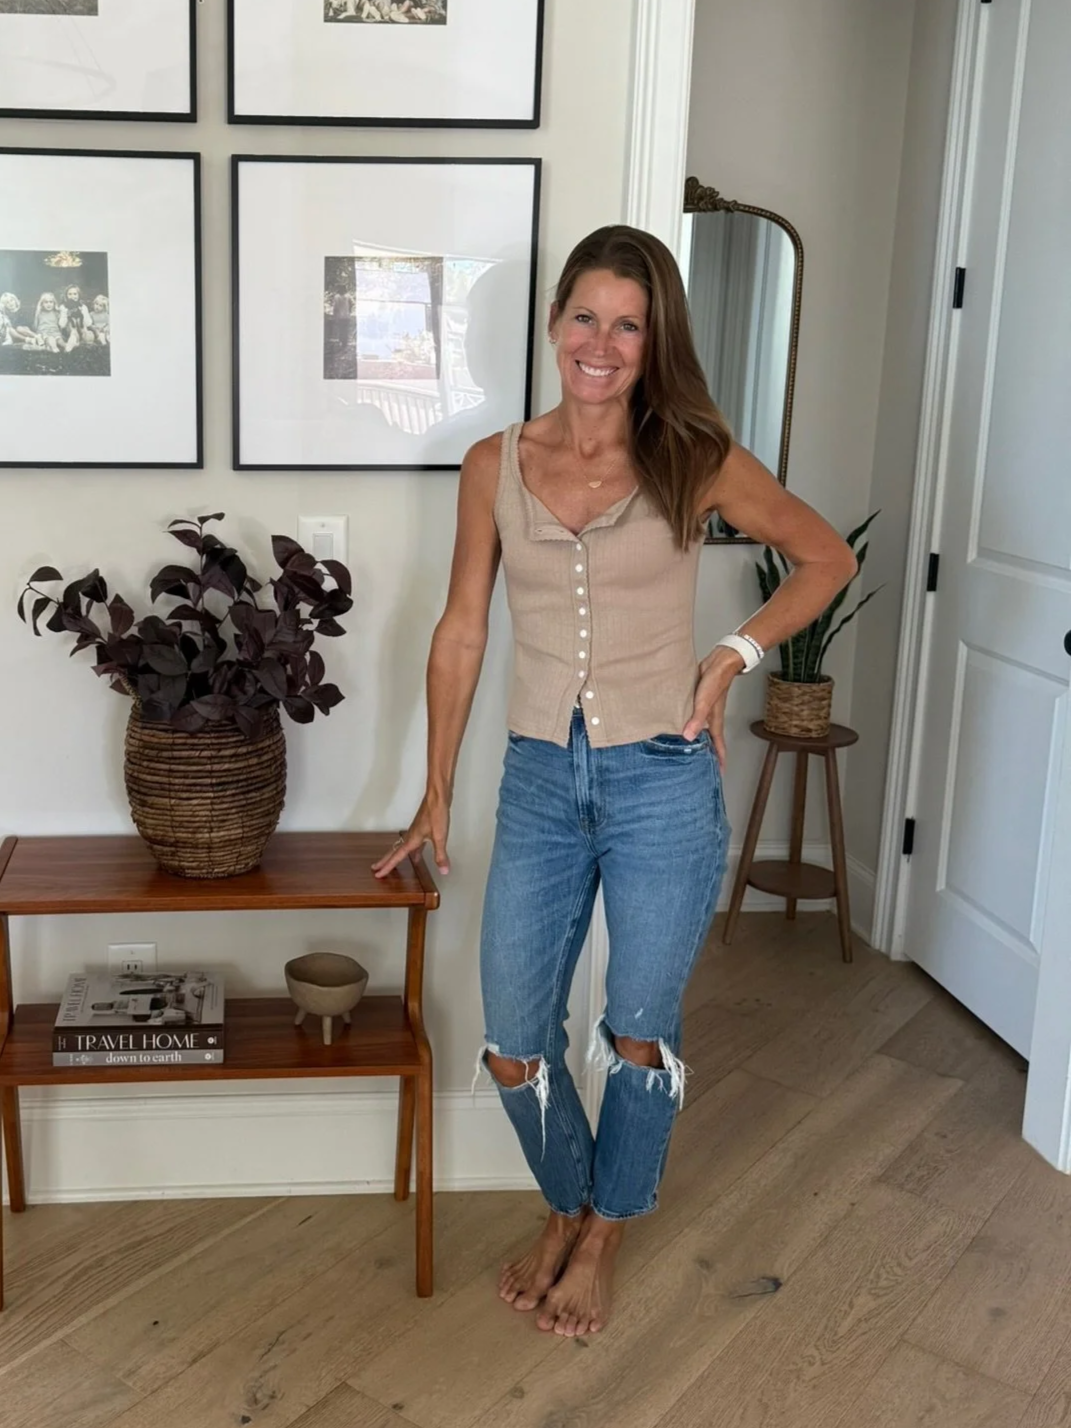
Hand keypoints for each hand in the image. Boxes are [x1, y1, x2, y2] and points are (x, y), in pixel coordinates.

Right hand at [372, 793, 450, 878]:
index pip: (396, 857)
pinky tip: (418, 853)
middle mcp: (411, 835)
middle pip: (394, 851)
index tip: (378, 874)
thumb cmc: (436, 813)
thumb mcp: (439, 837)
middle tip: (376, 868)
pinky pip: (413, 843)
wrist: (437, 797)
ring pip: (403, 847)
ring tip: (395, 863)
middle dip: (385, 861)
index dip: (387, 867)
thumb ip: (440, 855)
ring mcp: (416, 831)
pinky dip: (413, 850)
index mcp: (412, 840)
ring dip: (397, 855)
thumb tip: (443, 870)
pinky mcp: (422, 827)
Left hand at [682, 646, 744, 770]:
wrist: (719, 662)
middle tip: (704, 766)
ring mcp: (706, 710)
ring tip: (692, 750)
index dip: (719, 760)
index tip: (719, 773)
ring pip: (703, 729)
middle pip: (711, 740)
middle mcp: (711, 718)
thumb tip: (689, 737)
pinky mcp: (699, 701)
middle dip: (710, 754)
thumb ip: (696, 720)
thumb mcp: (704, 702)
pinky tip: (682, 725)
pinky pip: (696, 718)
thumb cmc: (715, 681)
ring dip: (700, 739)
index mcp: (714, 721)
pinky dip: (692, 725)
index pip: (718, 745)